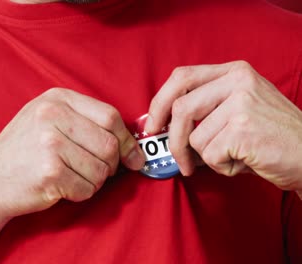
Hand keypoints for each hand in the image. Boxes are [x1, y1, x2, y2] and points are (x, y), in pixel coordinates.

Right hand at [0, 88, 144, 218]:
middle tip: (96, 171)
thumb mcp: (46, 120)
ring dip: (94, 181)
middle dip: (110, 164)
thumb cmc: (21, 152)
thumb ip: (85, 122)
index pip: (110, 116)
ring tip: (72, 177)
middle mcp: (52, 116)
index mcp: (56, 99)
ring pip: (102, 169)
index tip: (131, 156)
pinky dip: (81, 193)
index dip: (126, 139)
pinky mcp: (50, 173)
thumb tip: (133, 146)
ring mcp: (50, 144)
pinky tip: (62, 187)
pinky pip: (87, 188)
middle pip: (109, 144)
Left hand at [146, 61, 301, 190]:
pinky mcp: (242, 129)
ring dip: (208, 158)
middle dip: (173, 140)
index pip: (182, 77)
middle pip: (180, 108)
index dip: (159, 102)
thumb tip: (161, 124)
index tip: (153, 125)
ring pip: (194, 137)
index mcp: (234, 71)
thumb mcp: (241, 106)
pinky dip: (222, 167)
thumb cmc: (272, 136)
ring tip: (233, 157)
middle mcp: (238, 81)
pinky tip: (244, 162)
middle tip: (179, 160)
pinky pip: (210, 155)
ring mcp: (241, 103)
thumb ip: (207, 106)